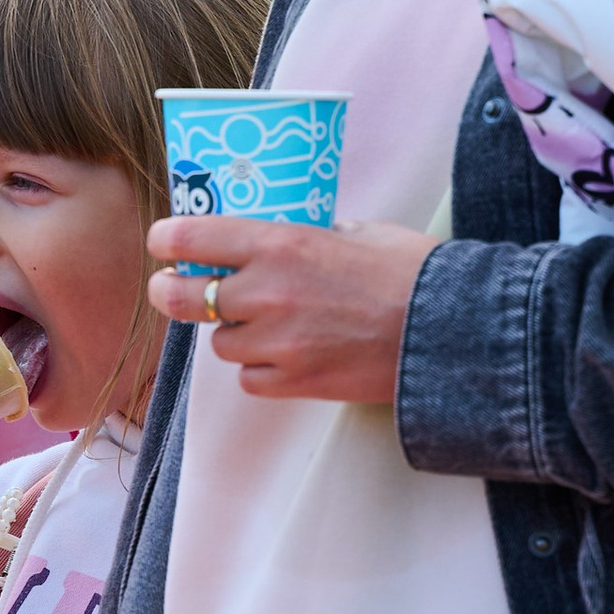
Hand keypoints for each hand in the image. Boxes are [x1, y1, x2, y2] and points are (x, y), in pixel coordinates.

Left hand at [148, 216, 433, 406]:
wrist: (450, 331)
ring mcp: (278, 342)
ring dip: (233, 333)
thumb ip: (313, 234)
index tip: (164, 242)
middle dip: (170, 292)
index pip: (192, 238)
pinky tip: (286, 356)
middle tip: (169, 289)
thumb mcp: (358, 231)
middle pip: (184, 298)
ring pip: (221, 342)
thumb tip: (288, 237)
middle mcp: (268, 292)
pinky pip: (250, 378)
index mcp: (281, 242)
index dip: (167, 240)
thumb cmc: (412, 273)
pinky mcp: (295, 383)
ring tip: (265, 325)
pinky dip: (260, 369)